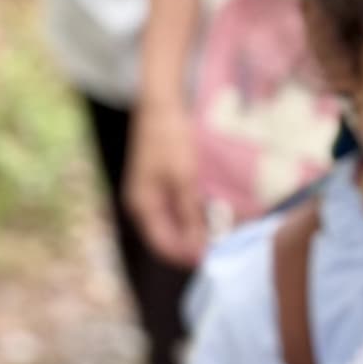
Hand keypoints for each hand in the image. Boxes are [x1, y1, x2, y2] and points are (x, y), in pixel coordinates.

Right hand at [124, 97, 208, 268]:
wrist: (161, 106)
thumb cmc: (170, 140)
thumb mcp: (183, 178)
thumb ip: (190, 213)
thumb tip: (198, 244)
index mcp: (143, 206)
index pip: (162, 244)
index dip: (185, 255)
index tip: (211, 257)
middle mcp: (144, 204)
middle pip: (168, 236)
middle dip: (192, 243)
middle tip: (220, 245)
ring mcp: (152, 194)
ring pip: (174, 223)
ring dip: (195, 229)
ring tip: (219, 230)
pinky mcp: (162, 183)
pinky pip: (177, 208)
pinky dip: (193, 214)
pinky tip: (211, 212)